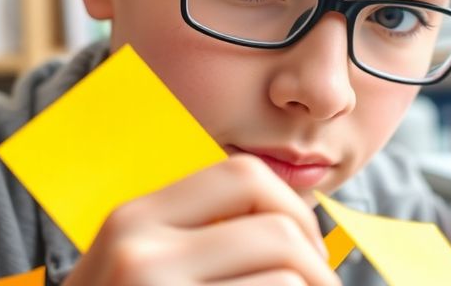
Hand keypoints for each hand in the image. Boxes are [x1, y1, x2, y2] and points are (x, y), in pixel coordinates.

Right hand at [61, 154, 340, 285]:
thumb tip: (295, 222)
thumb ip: (192, 234)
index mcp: (134, 218)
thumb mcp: (134, 262)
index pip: (241, 175)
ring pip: (285, 278)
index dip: (291, 206)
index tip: (303, 246)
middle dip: (316, 260)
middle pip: (276, 227)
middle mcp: (141, 253)